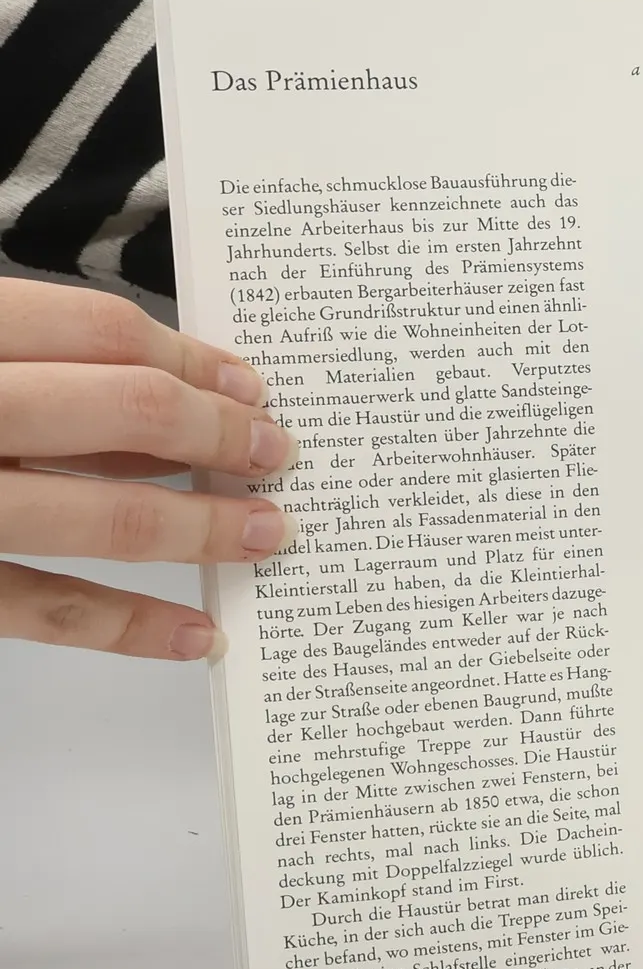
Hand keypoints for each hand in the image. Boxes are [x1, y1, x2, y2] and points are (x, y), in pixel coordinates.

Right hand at [0, 279, 296, 657]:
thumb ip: (39, 367)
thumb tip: (170, 397)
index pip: (102, 333)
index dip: (193, 360)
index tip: (252, 387)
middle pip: (127, 410)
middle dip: (221, 434)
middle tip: (278, 456)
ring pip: (106, 517)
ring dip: (205, 529)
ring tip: (270, 536)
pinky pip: (50, 611)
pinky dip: (132, 626)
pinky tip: (200, 635)